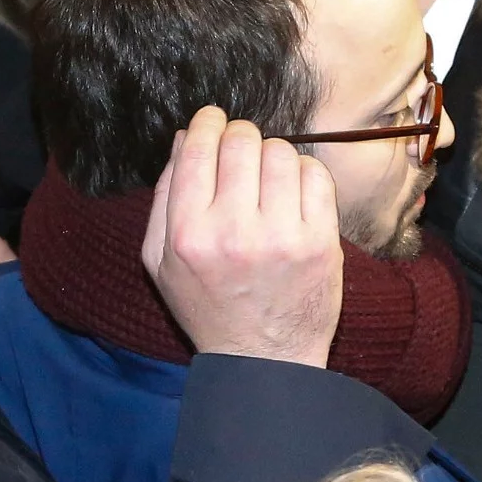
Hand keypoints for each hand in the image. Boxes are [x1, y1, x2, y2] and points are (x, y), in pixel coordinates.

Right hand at [141, 106, 342, 364]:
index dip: (208, 123)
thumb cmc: (207, 306)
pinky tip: (293, 196)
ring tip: (267, 182)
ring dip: (273, 157)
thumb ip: (164, 196)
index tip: (214, 121)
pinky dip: (304, 175)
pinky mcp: (321, 242)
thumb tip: (185, 137)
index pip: (199, 147)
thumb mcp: (160, 260)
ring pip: (281, 152)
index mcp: (188, 234)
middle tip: (242, 152)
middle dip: (240, 136)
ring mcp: (282, 236)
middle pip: (242, 141)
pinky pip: (316, 175)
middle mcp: (234, 232)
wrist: (264, 359)